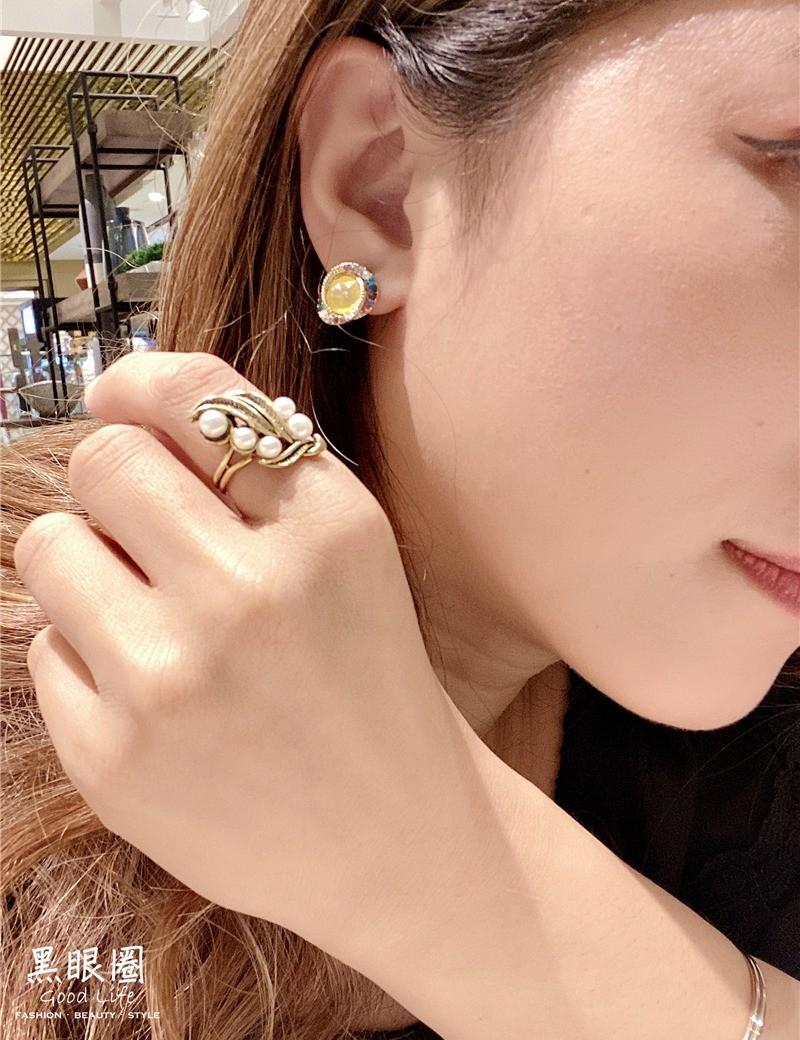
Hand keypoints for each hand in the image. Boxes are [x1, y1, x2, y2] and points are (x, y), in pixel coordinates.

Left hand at [13, 350, 497, 965]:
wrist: (391, 834)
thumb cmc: (365, 678)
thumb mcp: (353, 552)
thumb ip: (257, 468)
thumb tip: (120, 401)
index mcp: (324, 528)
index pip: (190, 395)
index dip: (138, 384)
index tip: (117, 399)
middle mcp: (248, 596)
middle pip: (103, 461)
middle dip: (112, 483)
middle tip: (144, 531)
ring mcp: (173, 682)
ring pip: (49, 545)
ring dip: (86, 565)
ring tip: (147, 614)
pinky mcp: (114, 760)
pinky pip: (43, 648)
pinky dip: (86, 657)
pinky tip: (153, 696)